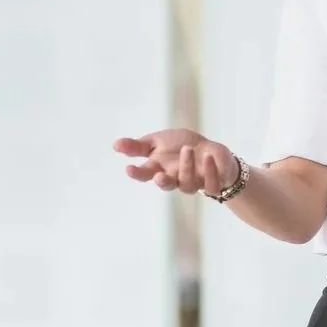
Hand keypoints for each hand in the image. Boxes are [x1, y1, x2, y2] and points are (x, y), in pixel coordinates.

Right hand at [115, 129, 237, 197]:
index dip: (137, 173)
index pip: (145, 174)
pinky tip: (208, 156)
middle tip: (159, 175)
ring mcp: (193, 183)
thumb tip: (115, 144)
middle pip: (166, 185)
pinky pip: (210, 184)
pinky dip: (209, 171)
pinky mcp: (211, 184)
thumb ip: (138, 146)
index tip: (129, 168)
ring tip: (186, 149)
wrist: (210, 151)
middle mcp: (175, 178)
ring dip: (186, 167)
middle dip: (162, 181)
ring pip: (187, 184)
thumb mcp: (159, 141)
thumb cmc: (182, 146)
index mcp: (159, 168)